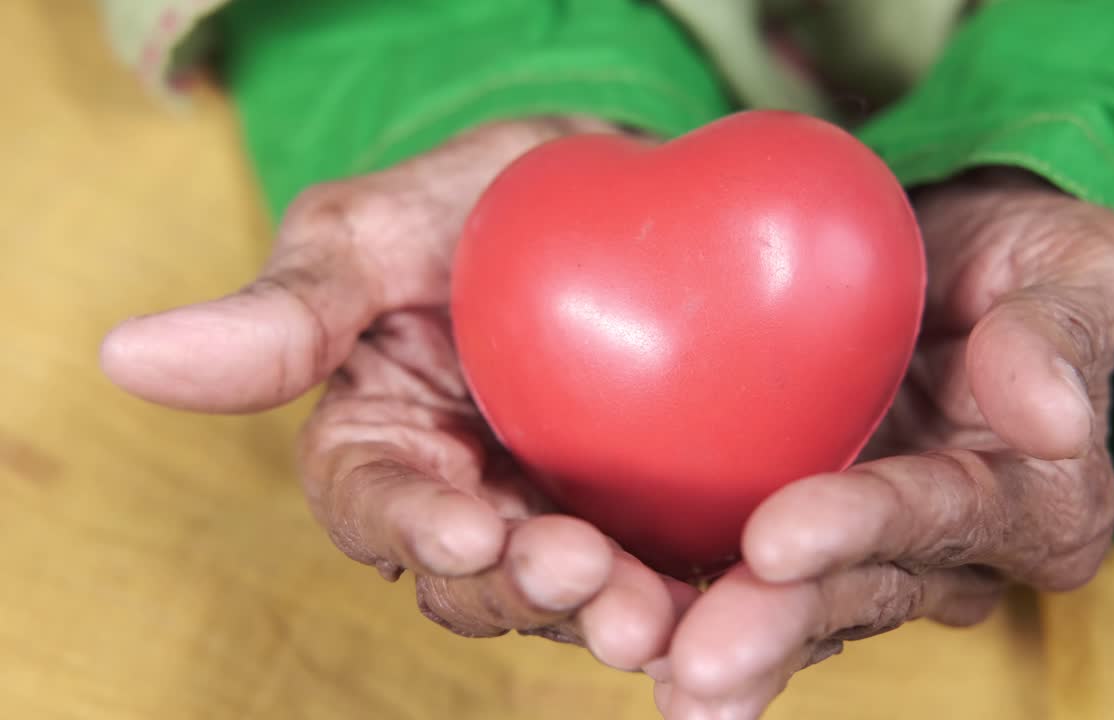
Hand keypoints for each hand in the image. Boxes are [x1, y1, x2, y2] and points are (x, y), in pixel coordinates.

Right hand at [100, 117, 694, 670]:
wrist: (612, 186)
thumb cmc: (477, 198)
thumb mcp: (374, 232)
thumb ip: (286, 309)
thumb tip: (131, 356)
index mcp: (382, 447)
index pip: (378, 511)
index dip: (416, 531)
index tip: (470, 527)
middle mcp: (464, 499)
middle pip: (478, 580)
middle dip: (526, 588)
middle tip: (585, 575)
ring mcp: (556, 513)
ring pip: (570, 596)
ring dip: (609, 613)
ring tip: (656, 613)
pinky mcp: (642, 514)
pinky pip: (661, 569)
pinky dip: (690, 597)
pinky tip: (729, 601)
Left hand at [651, 170, 1113, 718]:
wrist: (946, 259)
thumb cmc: (1026, 254)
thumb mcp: (1080, 261)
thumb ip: (1066, 326)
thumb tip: (1057, 419)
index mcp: (1032, 506)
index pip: (934, 516)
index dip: (857, 530)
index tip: (774, 541)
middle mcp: (946, 553)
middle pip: (852, 592)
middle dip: (769, 628)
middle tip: (689, 664)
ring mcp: (865, 552)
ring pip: (787, 608)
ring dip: (711, 641)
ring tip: (643, 667)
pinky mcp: (793, 535)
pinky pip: (730, 574)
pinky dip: (671, 598)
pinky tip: (611, 627)